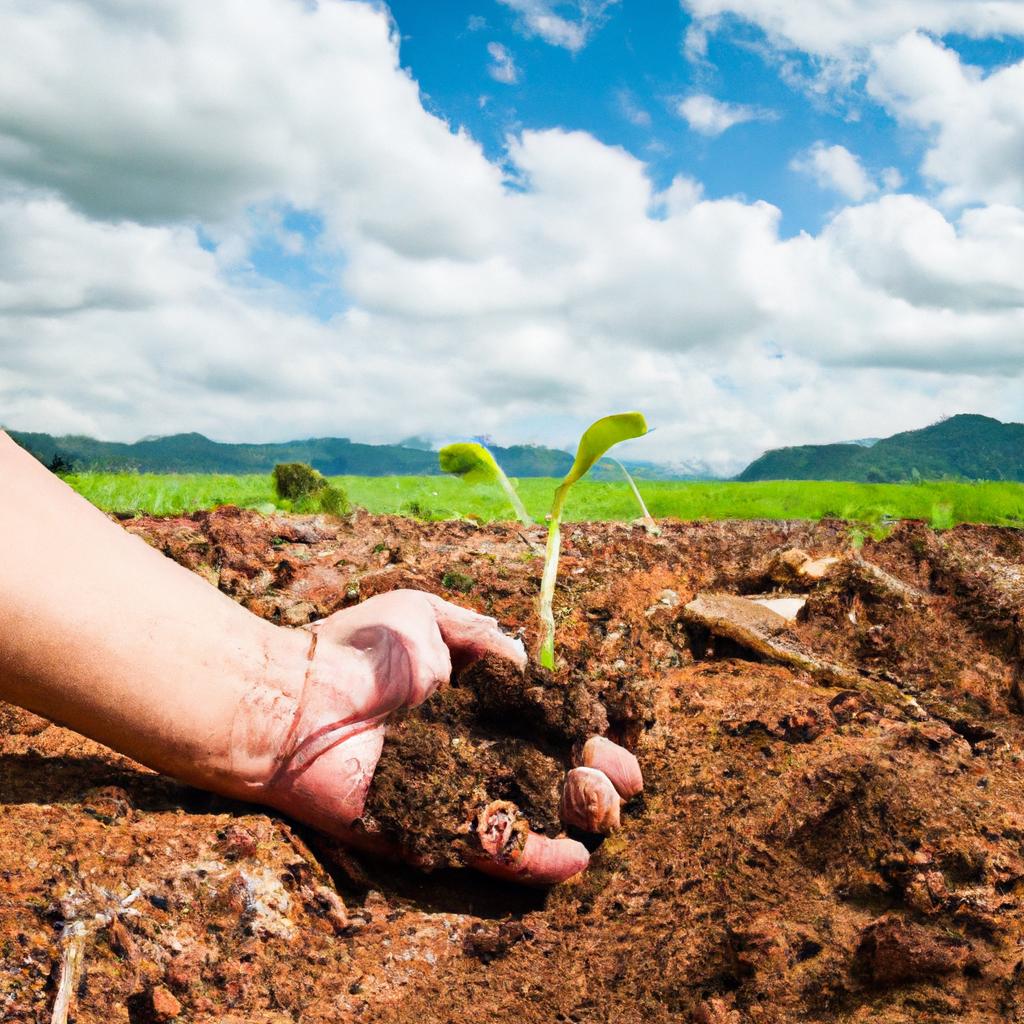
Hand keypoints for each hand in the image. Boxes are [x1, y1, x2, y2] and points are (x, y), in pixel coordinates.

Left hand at [253, 590, 641, 884]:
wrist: (294, 699)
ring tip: (609, 812)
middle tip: (628, 783)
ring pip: (529, 811)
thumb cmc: (355, 649)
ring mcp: (453, 793)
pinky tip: (575, 860)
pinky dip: (534, 860)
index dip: (580, 728)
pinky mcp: (430, 831)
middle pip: (545, 769)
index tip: (614, 733)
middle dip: (591, 776)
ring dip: (575, 815)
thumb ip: (483, 635)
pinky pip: (491, 850)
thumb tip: (530, 661)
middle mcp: (469, 748)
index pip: (540, 720)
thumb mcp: (426, 616)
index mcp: (471, 701)